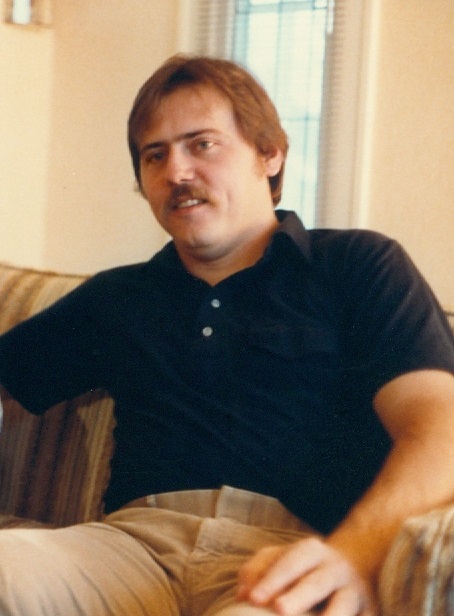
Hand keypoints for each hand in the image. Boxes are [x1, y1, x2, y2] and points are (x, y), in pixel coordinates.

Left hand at [236, 537, 376, 615]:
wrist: (356, 563)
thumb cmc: (304, 567)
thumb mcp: (281, 557)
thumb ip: (258, 570)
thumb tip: (243, 595)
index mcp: (312, 551)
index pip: (290, 563)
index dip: (271, 580)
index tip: (253, 598)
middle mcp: (336, 568)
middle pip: (316, 583)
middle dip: (298, 597)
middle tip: (279, 610)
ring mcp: (356, 592)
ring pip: (345, 605)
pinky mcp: (371, 612)